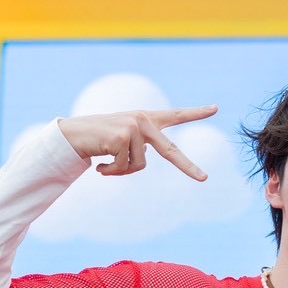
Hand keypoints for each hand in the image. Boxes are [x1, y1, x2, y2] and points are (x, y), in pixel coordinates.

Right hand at [56, 106, 216, 179]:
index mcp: (147, 120)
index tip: (215, 108)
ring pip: (140, 165)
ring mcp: (133, 127)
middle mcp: (143, 120)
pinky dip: (112, 171)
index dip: (196, 113)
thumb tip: (143, 159)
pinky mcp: (121, 137)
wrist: (72, 135)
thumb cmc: (99, 140)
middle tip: (204, 179)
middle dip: (188, 167)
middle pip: (170, 151)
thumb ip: (140, 148)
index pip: (175, 115)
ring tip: (106, 163)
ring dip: (122, 170)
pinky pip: (124, 167)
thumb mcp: (123, 142)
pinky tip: (99, 164)